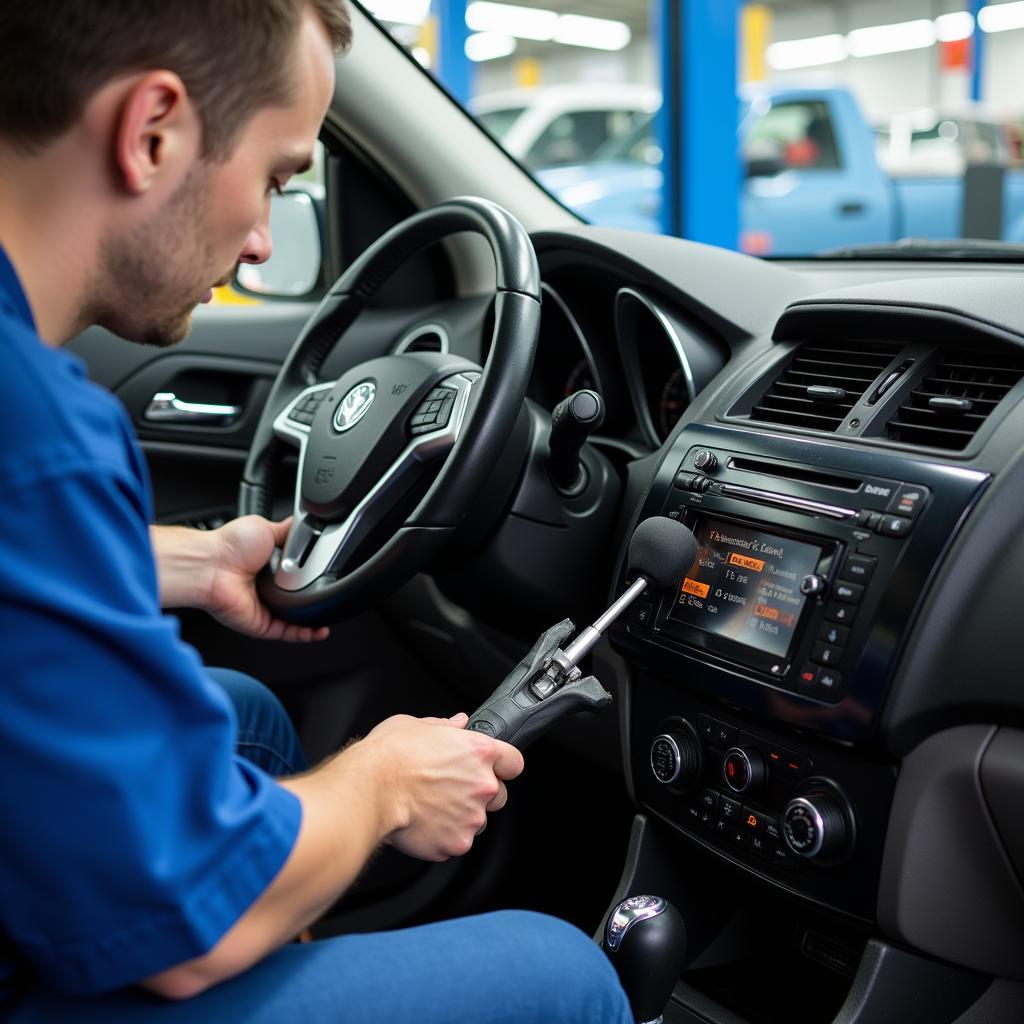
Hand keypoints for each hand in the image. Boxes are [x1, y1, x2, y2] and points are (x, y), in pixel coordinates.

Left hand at [206, 516, 329, 642]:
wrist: (212, 566)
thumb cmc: (230, 546)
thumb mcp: (267, 528)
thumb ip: (289, 530)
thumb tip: (307, 524)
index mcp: (269, 567)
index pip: (298, 575)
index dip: (314, 577)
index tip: (330, 576)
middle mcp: (267, 589)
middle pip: (299, 598)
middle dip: (316, 598)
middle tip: (331, 593)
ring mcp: (265, 608)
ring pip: (296, 620)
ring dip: (314, 620)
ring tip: (331, 615)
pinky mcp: (261, 625)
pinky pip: (287, 633)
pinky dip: (305, 634)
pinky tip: (319, 630)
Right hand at [361, 712, 523, 861]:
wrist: (368, 790)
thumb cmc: (389, 755)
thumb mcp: (416, 725)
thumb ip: (444, 725)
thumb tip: (458, 723)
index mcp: (479, 751)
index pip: (514, 761)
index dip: (503, 765)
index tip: (493, 769)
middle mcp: (482, 784)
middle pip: (499, 794)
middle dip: (480, 794)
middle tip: (451, 789)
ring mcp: (472, 817)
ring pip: (477, 821)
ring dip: (462, 817)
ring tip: (431, 807)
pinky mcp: (457, 843)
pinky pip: (457, 841)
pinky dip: (444, 836)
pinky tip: (423, 824)